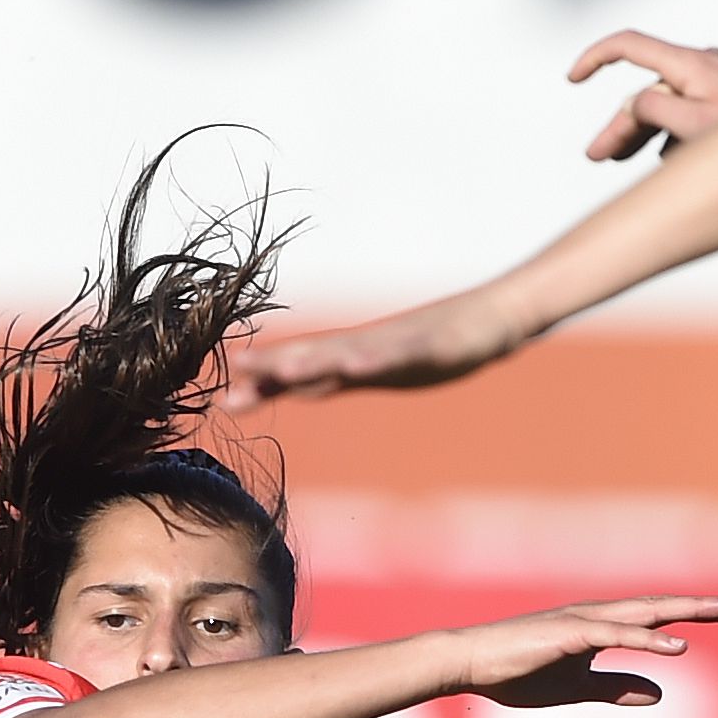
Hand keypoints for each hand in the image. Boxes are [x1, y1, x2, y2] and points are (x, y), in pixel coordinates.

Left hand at [236, 291, 524, 400]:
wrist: (494, 317)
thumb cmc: (436, 344)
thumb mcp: (378, 370)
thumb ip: (335, 379)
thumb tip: (291, 389)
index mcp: (354, 357)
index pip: (302, 372)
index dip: (264, 384)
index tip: (224, 400)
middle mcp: (370, 347)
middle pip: (316, 358)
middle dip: (275, 368)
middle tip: (234, 376)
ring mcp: (400, 345)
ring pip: (351, 353)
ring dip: (315, 361)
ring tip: (281, 370)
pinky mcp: (434, 346)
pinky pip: (403, 353)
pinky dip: (378, 358)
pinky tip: (357, 363)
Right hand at [439, 593, 717, 709]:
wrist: (468, 663)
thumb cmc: (514, 672)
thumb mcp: (574, 689)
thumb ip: (615, 688)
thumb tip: (659, 693)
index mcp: (602, 627)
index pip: (660, 618)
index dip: (698, 615)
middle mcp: (599, 616)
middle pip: (664, 607)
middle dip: (707, 607)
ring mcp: (584, 621)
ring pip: (647, 612)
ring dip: (688, 611)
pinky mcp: (568, 634)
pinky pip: (615, 635)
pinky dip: (648, 638)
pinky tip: (678, 646)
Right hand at [572, 28, 717, 161]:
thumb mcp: (697, 127)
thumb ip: (656, 112)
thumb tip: (635, 106)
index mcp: (691, 65)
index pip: (630, 45)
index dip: (596, 57)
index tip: (574, 77)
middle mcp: (701, 66)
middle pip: (646, 90)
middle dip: (619, 123)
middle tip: (597, 155)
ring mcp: (717, 81)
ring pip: (667, 104)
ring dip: (643, 133)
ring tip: (621, 160)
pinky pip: (689, 111)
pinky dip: (673, 132)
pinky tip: (669, 158)